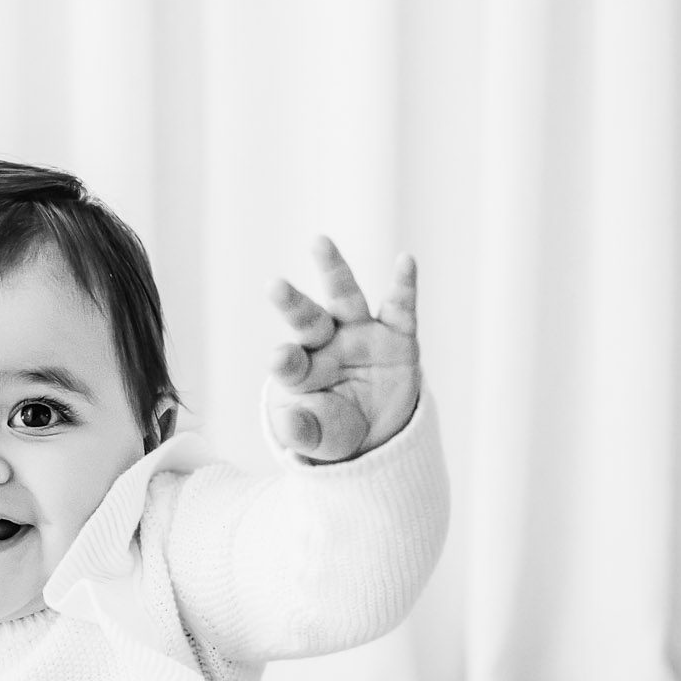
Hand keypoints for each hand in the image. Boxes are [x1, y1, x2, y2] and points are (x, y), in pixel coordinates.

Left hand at [265, 238, 419, 461]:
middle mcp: (328, 344)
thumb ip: (302, 431)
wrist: (378, 434)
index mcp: (303, 370)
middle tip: (274, 286)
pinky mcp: (397, 337)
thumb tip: (286, 426)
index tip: (279, 359)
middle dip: (292, 304)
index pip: (290, 362)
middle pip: (308, 319)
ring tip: (319, 242)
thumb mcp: (318, 438)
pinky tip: (406, 260)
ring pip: (345, 297)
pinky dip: (404, 284)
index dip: (285, 361)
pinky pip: (400, 307)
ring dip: (333, 270)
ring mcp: (361, 335)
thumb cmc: (335, 430)